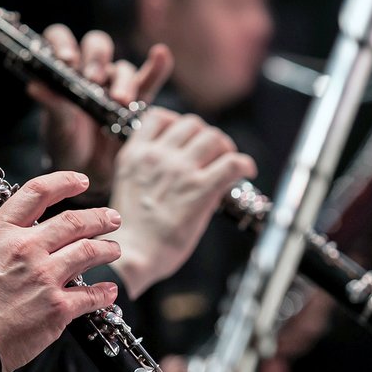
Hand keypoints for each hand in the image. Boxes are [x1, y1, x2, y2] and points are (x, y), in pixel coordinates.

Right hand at [0, 171, 122, 371]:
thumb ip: (5, 240)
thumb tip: (27, 235)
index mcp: (2, 232)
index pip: (38, 192)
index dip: (64, 182)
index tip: (81, 181)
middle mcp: (27, 248)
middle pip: (74, 221)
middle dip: (99, 217)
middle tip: (111, 218)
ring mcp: (44, 277)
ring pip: (89, 251)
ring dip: (108, 249)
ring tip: (114, 249)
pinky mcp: (57, 308)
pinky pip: (91, 295)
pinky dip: (105, 292)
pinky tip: (109, 291)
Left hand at [28, 24, 173, 199]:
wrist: (86, 172)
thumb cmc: (66, 144)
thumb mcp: (56, 127)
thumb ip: (51, 104)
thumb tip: (34, 86)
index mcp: (64, 71)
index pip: (61, 39)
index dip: (64, 44)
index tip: (68, 61)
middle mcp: (90, 71)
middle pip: (97, 47)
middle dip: (97, 60)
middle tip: (94, 80)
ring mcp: (115, 84)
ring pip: (122, 69)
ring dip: (123, 81)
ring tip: (121, 101)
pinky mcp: (137, 102)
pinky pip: (149, 80)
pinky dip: (156, 68)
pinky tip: (160, 54)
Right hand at [104, 110, 256, 297]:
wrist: (131, 255)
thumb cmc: (127, 231)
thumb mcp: (125, 186)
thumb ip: (144, 170)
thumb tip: (171, 168)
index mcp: (135, 155)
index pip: (159, 117)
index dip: (177, 123)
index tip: (184, 138)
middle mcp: (158, 156)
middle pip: (192, 124)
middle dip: (204, 136)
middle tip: (211, 154)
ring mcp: (181, 171)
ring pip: (214, 138)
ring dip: (225, 148)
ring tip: (228, 162)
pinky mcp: (201, 190)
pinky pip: (233, 163)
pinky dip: (244, 165)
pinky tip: (246, 172)